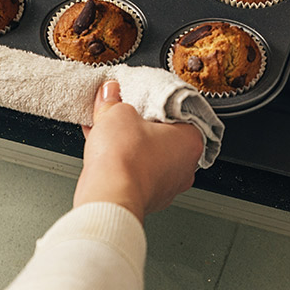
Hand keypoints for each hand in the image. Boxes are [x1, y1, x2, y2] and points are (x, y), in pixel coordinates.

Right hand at [73, 80, 203, 222]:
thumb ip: (115, 100)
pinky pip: (133, 170)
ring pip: (146, 154)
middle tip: (120, 111)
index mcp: (190, 141)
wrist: (109, 195)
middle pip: (162, 135)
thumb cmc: (125, 159)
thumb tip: (111, 93)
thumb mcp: (117, 112)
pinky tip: (99, 146)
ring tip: (104, 127)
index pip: (179, 113)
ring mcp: (166, 185)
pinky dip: (119, 159)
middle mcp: (184, 166)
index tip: (141, 94)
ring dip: (127, 141)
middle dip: (139, 123)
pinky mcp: (146, 196)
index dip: (156, 101)